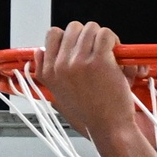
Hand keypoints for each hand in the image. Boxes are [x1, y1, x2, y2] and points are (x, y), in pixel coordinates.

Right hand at [37, 22, 141, 141]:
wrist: (110, 128)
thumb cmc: (91, 115)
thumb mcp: (58, 95)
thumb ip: (47, 73)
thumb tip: (39, 52)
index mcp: (49, 72)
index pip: (52, 35)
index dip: (71, 38)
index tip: (82, 48)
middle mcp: (60, 65)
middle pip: (73, 28)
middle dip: (89, 36)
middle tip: (100, 50)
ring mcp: (79, 62)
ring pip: (90, 28)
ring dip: (103, 36)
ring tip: (110, 52)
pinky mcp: (99, 61)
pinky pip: (105, 34)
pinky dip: (113, 39)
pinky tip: (117, 53)